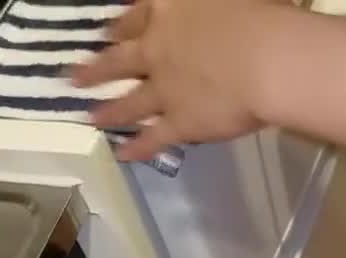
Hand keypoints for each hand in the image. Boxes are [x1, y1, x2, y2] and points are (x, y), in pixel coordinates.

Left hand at [71, 0, 279, 161]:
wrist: (270, 58)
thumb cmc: (261, 13)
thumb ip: (210, 2)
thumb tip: (209, 4)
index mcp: (171, 8)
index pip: (136, 16)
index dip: (121, 25)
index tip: (107, 32)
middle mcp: (158, 48)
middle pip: (119, 59)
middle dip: (97, 69)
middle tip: (75, 77)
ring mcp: (164, 89)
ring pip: (129, 102)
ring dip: (109, 110)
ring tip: (90, 117)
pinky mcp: (180, 123)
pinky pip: (154, 138)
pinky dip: (137, 148)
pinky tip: (122, 155)